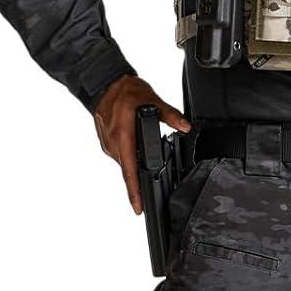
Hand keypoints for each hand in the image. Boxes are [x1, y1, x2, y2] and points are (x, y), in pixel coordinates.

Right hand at [93, 75, 191, 213]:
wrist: (105, 83)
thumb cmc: (125, 91)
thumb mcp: (152, 100)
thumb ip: (170, 115)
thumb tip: (185, 127)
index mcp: (122, 135)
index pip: (129, 171)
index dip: (134, 192)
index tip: (138, 207)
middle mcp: (112, 143)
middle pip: (128, 169)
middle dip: (139, 178)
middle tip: (150, 184)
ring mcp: (107, 144)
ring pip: (124, 163)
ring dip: (134, 164)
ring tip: (143, 156)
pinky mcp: (106, 142)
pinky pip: (120, 155)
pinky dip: (129, 155)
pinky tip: (135, 148)